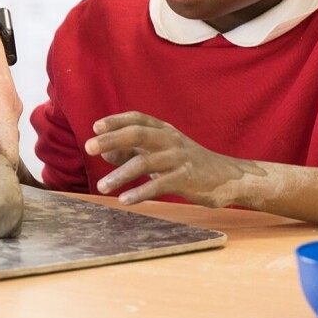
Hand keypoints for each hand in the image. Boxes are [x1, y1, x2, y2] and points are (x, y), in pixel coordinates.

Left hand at [85, 112, 263, 208]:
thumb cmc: (189, 164)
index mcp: (165, 130)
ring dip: (120, 174)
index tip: (95, 126)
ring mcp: (179, 159)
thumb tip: (106, 151)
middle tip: (89, 147)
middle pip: (138, 134)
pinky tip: (124, 200)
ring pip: (145, 162)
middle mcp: (171, 140)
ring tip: (101, 186)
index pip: (138, 118)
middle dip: (112, 139)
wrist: (227, 178)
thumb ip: (135, 150)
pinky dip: (140, 192)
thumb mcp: (163, 152)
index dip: (116, 120)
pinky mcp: (186, 179)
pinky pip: (159, 185)